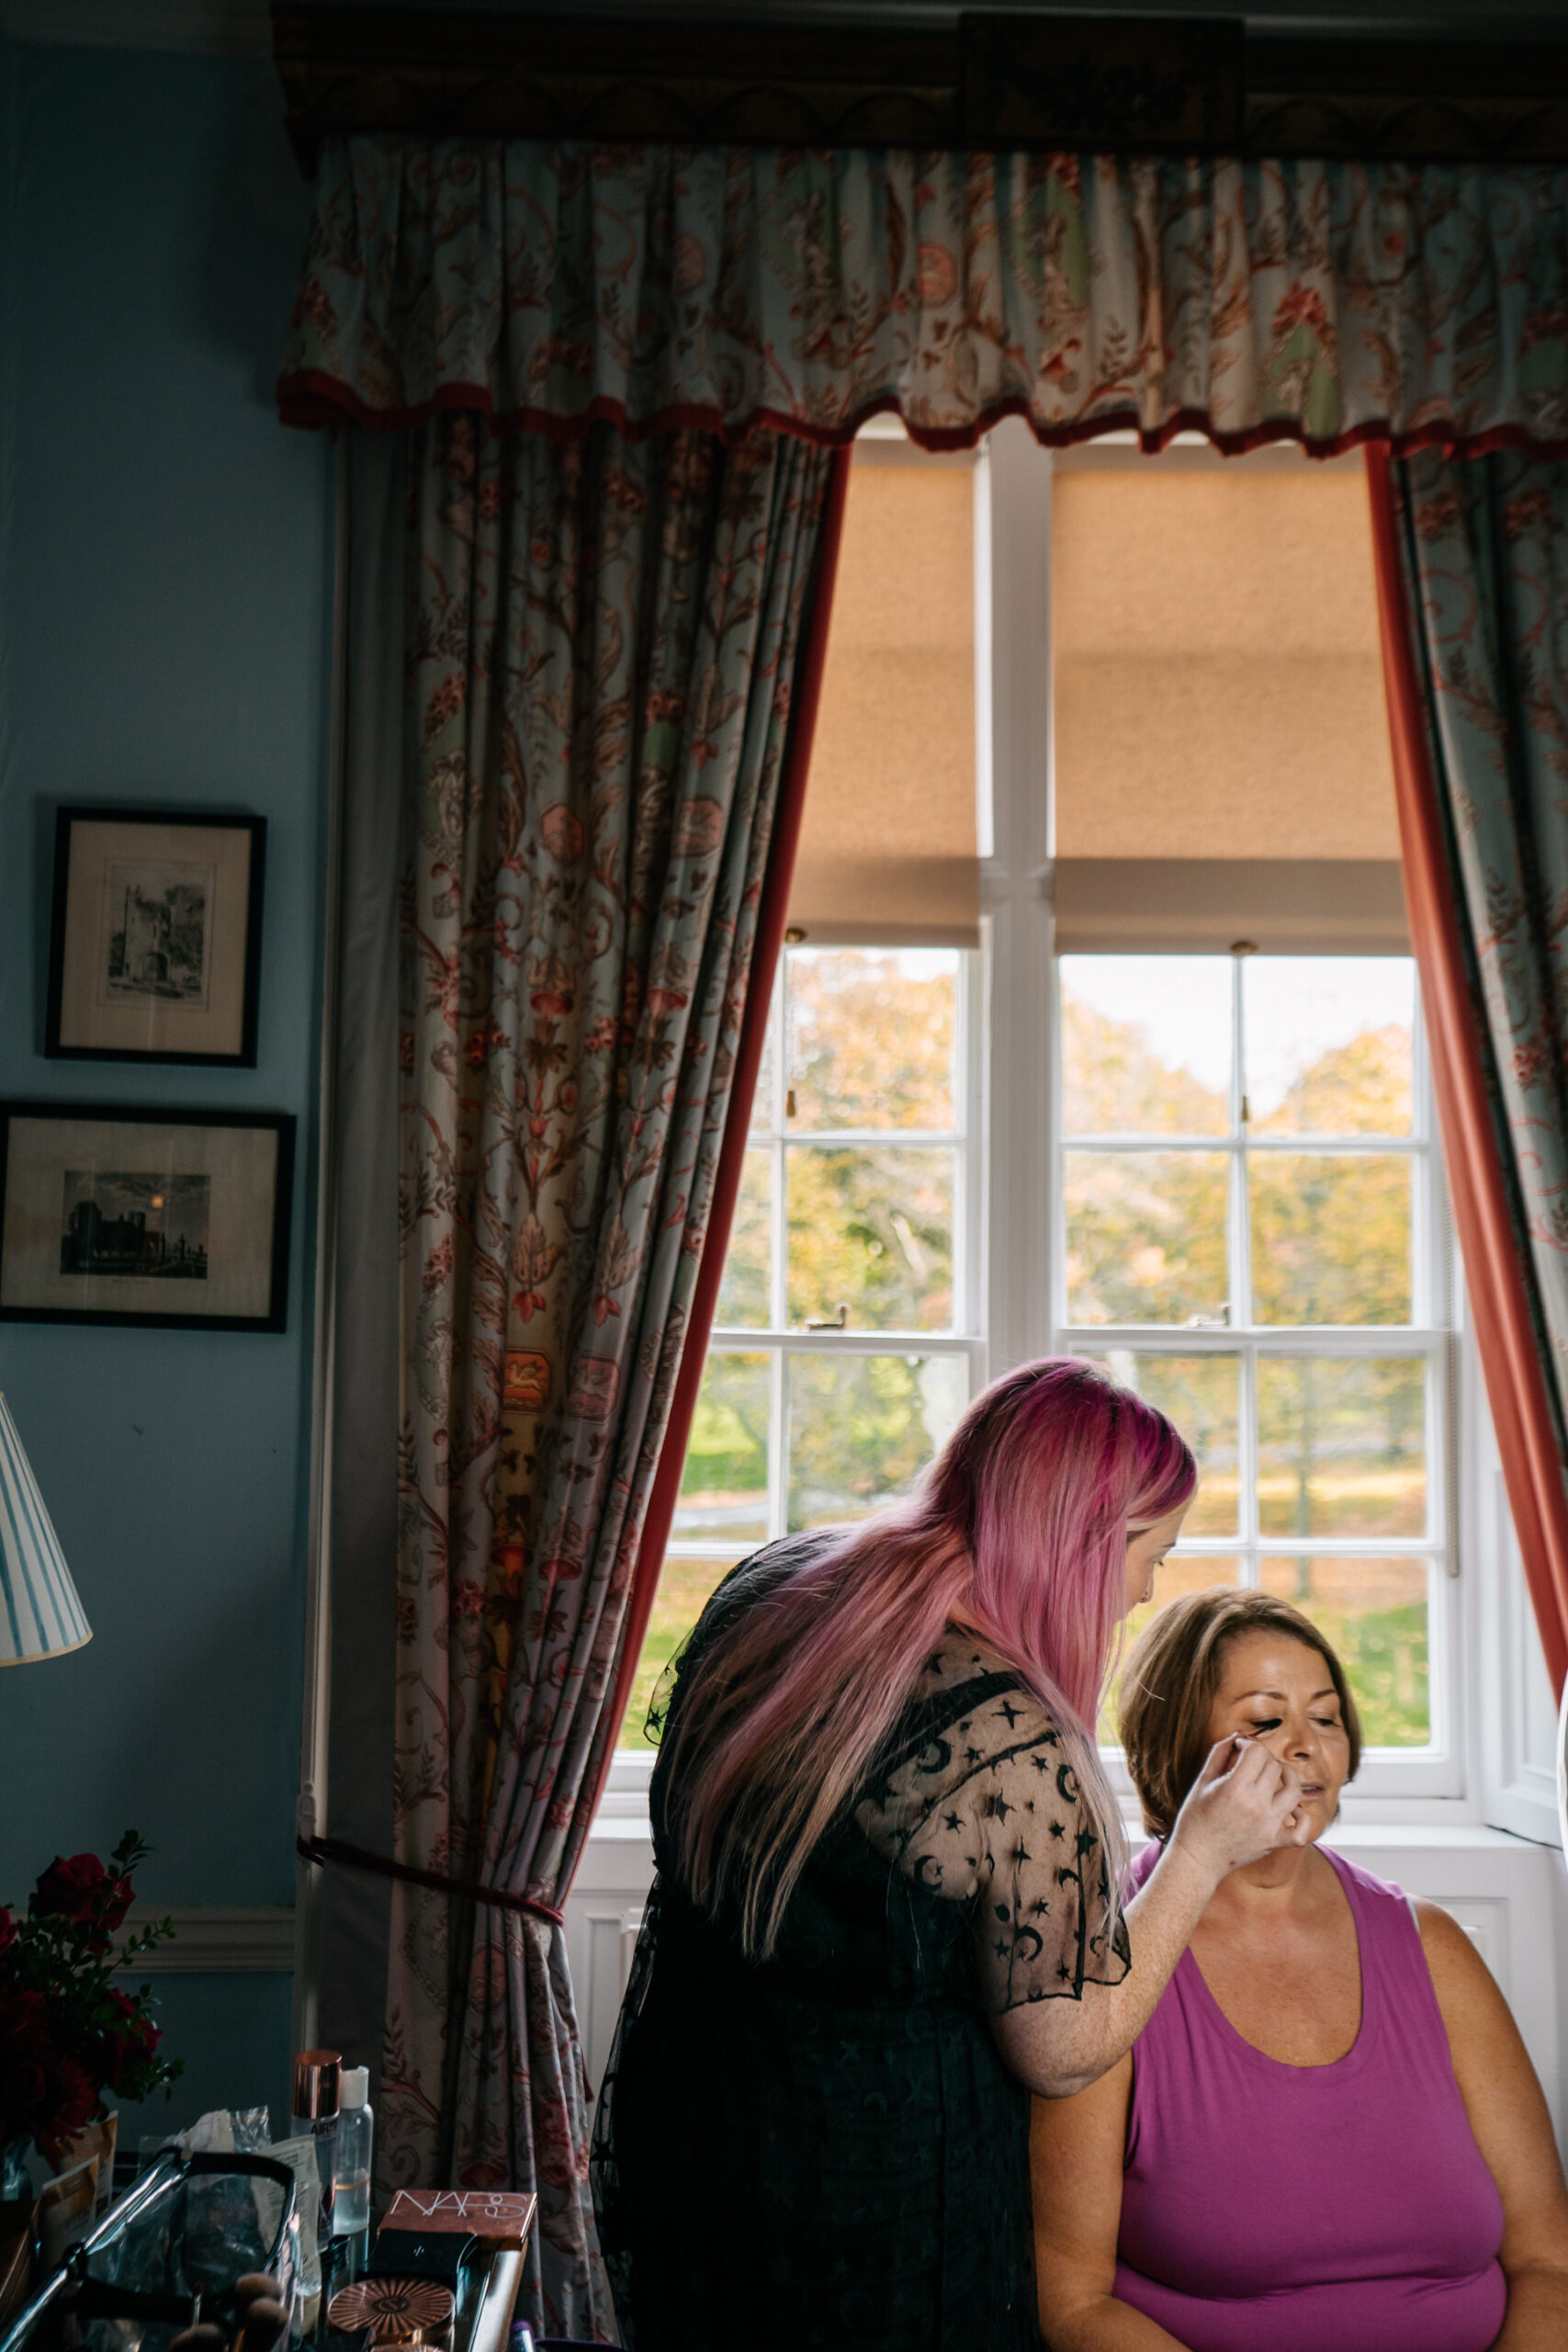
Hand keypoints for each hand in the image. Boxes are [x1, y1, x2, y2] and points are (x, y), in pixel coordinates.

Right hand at [1167, 1735, 1309, 1885]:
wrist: (1197, 1858)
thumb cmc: (1195, 1818)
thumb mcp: (1202, 1781)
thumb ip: (1220, 1753)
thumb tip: (1239, 1735)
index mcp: (1235, 1788)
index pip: (1257, 1751)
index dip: (1248, 1744)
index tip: (1239, 1749)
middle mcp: (1256, 1806)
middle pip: (1274, 1766)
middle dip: (1263, 1758)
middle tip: (1250, 1763)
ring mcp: (1268, 1826)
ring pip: (1295, 1790)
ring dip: (1288, 1777)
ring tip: (1276, 1776)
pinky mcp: (1274, 1842)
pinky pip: (1301, 1829)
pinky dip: (1301, 1817)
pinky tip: (1289, 1809)